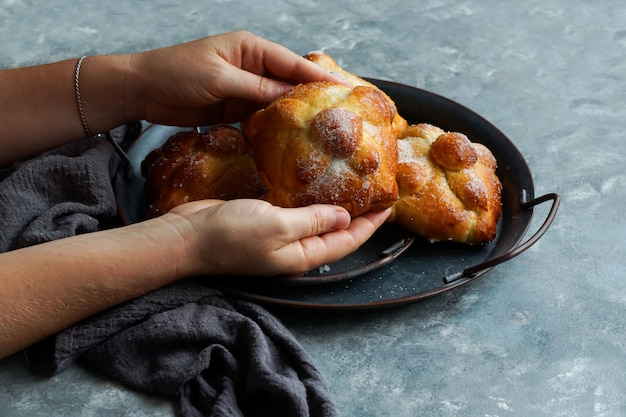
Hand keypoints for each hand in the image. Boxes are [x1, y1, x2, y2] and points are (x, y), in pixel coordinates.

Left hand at [130, 31, 342, 126]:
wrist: (144, 90)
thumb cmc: (177, 72)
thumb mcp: (219, 78)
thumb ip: (256, 88)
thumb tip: (290, 95)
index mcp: (250, 48)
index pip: (292, 62)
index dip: (318, 75)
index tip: (343, 86)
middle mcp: (252, 66)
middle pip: (290, 81)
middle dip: (312, 95)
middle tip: (340, 111)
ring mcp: (245, 88)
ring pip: (277, 101)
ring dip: (294, 113)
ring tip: (321, 127)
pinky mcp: (236, 108)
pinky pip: (262, 116)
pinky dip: (274, 125)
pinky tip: (289, 137)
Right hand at [164, 199, 390, 276]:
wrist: (187, 236)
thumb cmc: (231, 235)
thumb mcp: (278, 227)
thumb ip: (314, 221)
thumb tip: (344, 217)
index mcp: (303, 255)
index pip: (347, 240)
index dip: (370, 224)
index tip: (389, 204)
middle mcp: (295, 247)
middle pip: (335, 231)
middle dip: (357, 213)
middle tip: (375, 189)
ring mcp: (279, 235)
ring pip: (316, 218)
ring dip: (334, 202)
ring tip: (352, 181)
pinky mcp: (265, 219)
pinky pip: (295, 209)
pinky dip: (309, 196)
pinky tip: (314, 181)